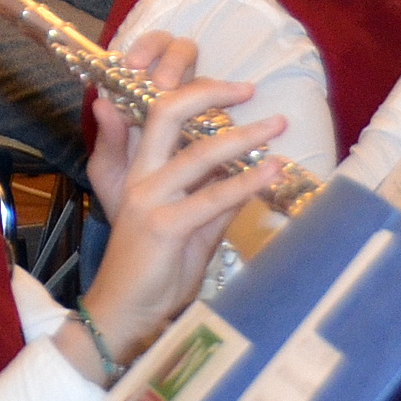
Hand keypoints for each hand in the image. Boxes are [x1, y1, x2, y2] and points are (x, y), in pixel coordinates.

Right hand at [67, 32, 285, 369]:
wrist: (125, 311)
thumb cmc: (155, 272)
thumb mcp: (189, 227)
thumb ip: (212, 198)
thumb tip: (248, 176)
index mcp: (140, 170)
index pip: (160, 115)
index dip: (195, 94)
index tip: (234, 89)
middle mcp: (140, 176)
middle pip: (167, 114)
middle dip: (208, 93)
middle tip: (248, 89)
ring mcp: (150, 199)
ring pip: (197, 153)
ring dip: (242, 137)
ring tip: (276, 126)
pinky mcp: (164, 226)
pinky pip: (211, 197)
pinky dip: (245, 182)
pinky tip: (271, 172)